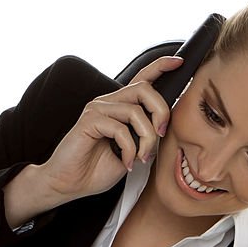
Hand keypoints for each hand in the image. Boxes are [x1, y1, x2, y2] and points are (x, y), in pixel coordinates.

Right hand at [43, 54, 183, 195]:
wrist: (68, 184)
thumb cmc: (95, 170)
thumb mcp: (130, 152)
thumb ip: (145, 136)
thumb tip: (163, 128)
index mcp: (119, 107)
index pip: (141, 79)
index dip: (160, 67)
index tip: (179, 62)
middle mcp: (108, 103)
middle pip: (144, 89)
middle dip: (161, 112)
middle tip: (161, 135)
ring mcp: (97, 110)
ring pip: (136, 111)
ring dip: (146, 138)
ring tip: (141, 158)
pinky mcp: (88, 121)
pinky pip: (120, 129)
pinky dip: (129, 149)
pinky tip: (126, 163)